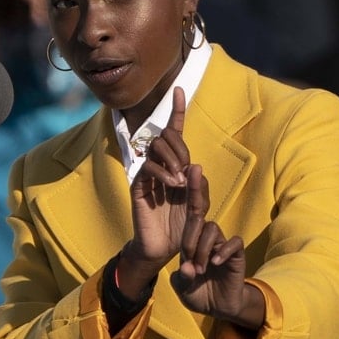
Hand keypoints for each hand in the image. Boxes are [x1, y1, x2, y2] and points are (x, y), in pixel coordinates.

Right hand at [118, 88, 193, 296]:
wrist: (163, 248)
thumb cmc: (181, 227)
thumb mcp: (198, 207)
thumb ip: (199, 188)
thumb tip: (194, 165)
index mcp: (177, 165)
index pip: (175, 132)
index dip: (176, 110)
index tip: (178, 89)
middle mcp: (161, 165)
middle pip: (167, 136)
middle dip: (181, 147)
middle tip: (187, 170)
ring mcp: (148, 173)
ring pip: (156, 146)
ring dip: (172, 158)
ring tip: (180, 181)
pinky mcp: (138, 184)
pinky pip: (148, 166)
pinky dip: (162, 172)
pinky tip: (172, 185)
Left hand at [170, 164, 246, 318]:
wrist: (219, 309)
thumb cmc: (199, 295)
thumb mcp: (183, 289)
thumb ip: (182, 279)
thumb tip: (186, 267)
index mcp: (191, 242)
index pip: (186, 217)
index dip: (182, 200)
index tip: (177, 177)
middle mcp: (206, 239)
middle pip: (200, 210)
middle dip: (195, 192)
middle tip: (193, 172)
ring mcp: (222, 244)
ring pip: (212, 229)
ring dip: (202, 248)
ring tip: (198, 268)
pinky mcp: (237, 254)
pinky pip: (233, 243)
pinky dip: (224, 250)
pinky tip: (216, 262)